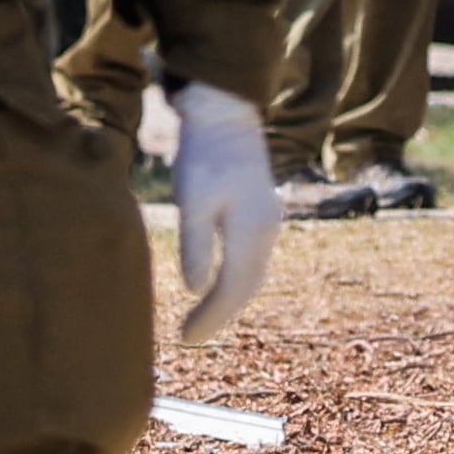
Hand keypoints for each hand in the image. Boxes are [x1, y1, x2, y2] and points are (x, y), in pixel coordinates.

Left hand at [164, 82, 278, 344]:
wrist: (226, 115)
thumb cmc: (204, 155)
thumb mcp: (193, 199)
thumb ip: (196, 245)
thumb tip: (195, 290)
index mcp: (251, 231)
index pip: (233, 288)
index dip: (211, 317)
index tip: (186, 338)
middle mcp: (267, 231)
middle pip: (247, 287)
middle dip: (220, 315)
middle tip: (190, 336)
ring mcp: (268, 221)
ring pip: (252, 274)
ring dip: (229, 299)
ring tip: (201, 318)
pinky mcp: (262, 212)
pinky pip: (252, 258)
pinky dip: (236, 279)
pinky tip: (217, 284)